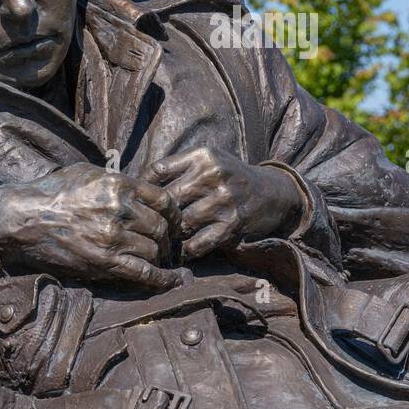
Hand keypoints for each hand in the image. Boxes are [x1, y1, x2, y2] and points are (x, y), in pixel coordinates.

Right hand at [0, 163, 181, 289]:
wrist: (22, 219)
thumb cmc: (51, 193)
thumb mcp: (88, 173)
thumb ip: (118, 180)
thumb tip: (140, 186)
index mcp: (119, 186)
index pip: (163, 199)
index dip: (174, 212)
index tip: (175, 220)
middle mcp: (120, 210)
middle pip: (161, 227)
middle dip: (169, 237)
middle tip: (168, 244)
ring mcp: (113, 238)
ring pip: (154, 250)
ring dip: (161, 257)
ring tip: (162, 260)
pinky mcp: (104, 262)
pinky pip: (143, 273)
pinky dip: (163, 279)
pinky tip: (174, 280)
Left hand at [143, 147, 304, 259]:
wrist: (272, 192)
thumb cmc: (231, 177)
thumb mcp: (209, 161)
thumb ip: (179, 168)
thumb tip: (137, 184)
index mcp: (202, 156)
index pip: (158, 170)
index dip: (142, 188)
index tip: (136, 201)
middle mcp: (213, 174)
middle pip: (167, 199)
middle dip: (154, 216)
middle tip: (144, 228)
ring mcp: (223, 200)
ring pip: (180, 223)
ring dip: (169, 236)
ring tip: (160, 242)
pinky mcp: (232, 224)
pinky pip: (197, 243)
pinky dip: (186, 251)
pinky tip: (181, 252)